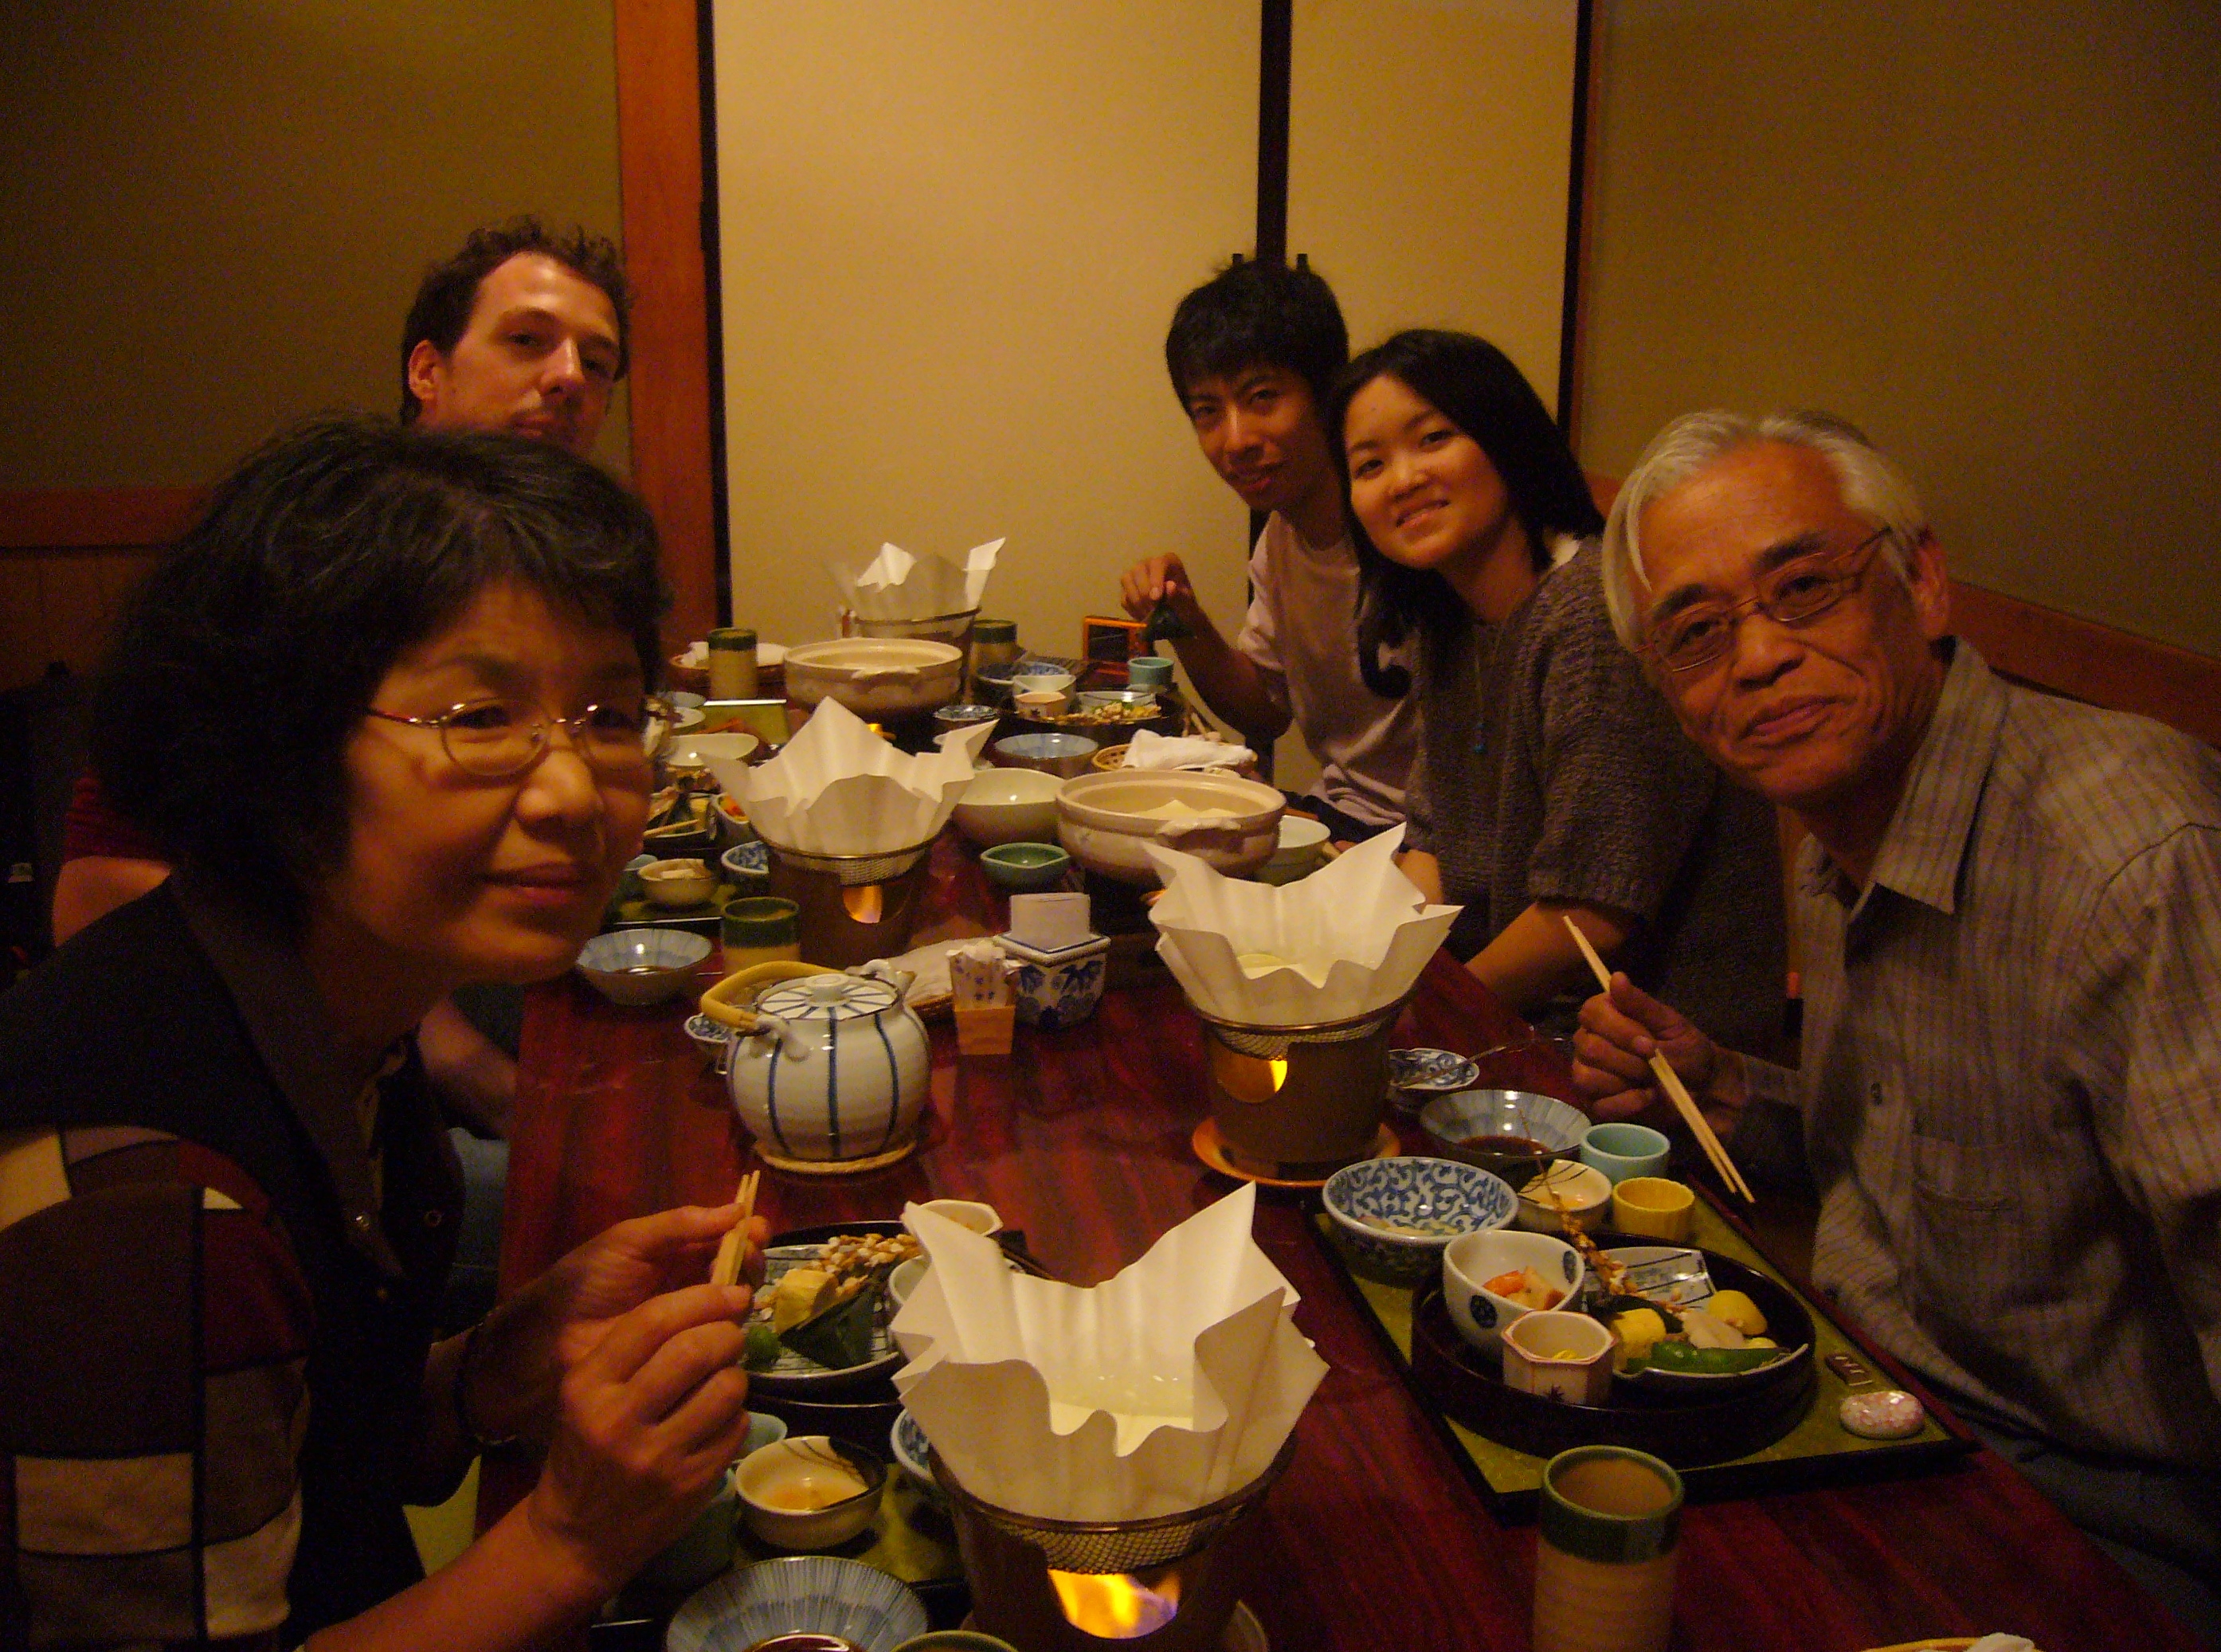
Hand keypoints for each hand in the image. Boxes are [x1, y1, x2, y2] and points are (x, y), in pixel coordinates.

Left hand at [472, 1203, 768, 1443]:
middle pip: (739, 1268)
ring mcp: (691, 1320)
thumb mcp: (629, 1241)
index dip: (746, 1233)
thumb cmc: (588, 1279)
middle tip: (748, 1261)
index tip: (757, 1232)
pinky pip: (719, 1340)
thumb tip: (737, 1211)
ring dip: (743, 1292)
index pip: (726, 1237)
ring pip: (735, 1303)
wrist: (552, 1336)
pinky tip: (730, 1324)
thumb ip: (678, 1225)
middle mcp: (691, 1283)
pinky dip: (731, 1330)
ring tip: (736, 1293)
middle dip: (750, 1260)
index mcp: (678, 1250)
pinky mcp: (686, 1355)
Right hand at [524, 1280, 757, 1592]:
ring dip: (735, 1374)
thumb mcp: (585, 1394)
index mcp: (587, 1386)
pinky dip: (736, 1415)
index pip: (652, 1321)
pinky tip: (718, 1418)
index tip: (729, 1293)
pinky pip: (736, 1428)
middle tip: (731, 1335)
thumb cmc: (585, 1449)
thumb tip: (710, 1301)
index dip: (701, 1298)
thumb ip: (633, 1350)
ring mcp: (657, 1457)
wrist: (577, 1536)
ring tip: (723, 1378)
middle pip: (696, 1350)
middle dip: (727, 1333)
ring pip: (726, 1388)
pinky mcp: (690, 1485)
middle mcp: (618, 1420)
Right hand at [1119, 554, 1208, 631]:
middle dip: (1144, 592)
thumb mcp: (1186, 602)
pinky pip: (1124, 597)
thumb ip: (1179, 594)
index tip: (1156, 598)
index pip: (1157, 564)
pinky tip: (1144, 617)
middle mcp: (1149, 564)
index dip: (1155, 580)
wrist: (1179, 617)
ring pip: (1127, 580)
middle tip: (1152, 610)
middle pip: (1138, 570)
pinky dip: (1133, 609)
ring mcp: (1136, 575)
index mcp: (1168, 561)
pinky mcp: (1127, 590)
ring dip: (1137, 601)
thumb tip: (1170, 586)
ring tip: (1149, 615)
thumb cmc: (1185, 605)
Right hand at [1572, 973, 1745, 1137]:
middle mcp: (1588, 1041)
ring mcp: (1588, 1073)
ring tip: (1650, 1080)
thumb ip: (1641, 1004)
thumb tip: (1616, 976)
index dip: (1619, 1030)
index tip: (1649, 1043)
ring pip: (1587, 1078)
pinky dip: (1627, 1104)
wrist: (1702, 1086)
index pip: (1591, 1014)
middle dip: (1628, 1060)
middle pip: (1589, 1049)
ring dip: (1626, 1081)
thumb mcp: (1671, 1024)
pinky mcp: (1596, 1103)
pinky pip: (1599, 1105)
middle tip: (1654, 1064)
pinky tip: (1645, 1097)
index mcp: (1604, 1015)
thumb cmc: (1686, 1049)